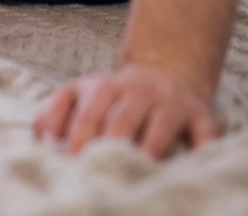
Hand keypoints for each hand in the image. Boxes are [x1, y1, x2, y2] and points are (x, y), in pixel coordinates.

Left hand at [34, 62, 217, 158]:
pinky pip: (204, 133)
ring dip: (150, 150)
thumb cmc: (111, 97)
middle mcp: (138, 91)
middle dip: (111, 146)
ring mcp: (171, 102)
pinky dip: (201, 150)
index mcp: (102, 86)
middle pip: (122, 120)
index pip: (88, 114)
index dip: (79, 139)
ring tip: (139, 172)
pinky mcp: (201, 115)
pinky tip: (191, 168)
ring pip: (159, 127)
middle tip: (102, 174)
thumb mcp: (78, 94)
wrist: (165, 72)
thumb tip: (43, 142)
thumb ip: (53, 114)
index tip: (72, 164)